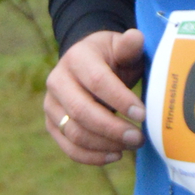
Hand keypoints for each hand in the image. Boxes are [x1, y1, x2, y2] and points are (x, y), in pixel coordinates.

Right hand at [45, 27, 146, 164]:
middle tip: (139, 138)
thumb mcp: (122, 47)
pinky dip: (93, 157)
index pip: (97, 81)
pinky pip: (69, 147)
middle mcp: (57, 80)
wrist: (87, 65)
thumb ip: (129, 45)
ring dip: (105, 145)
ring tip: (131, 145)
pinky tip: (116, 155)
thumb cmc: (111, 58)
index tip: (143, 115)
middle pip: (81, 111)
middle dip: (113, 129)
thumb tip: (135, 38)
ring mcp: (51, 105)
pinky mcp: (52, 124)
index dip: (120, 100)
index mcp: (77, 58)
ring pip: (74, 133)